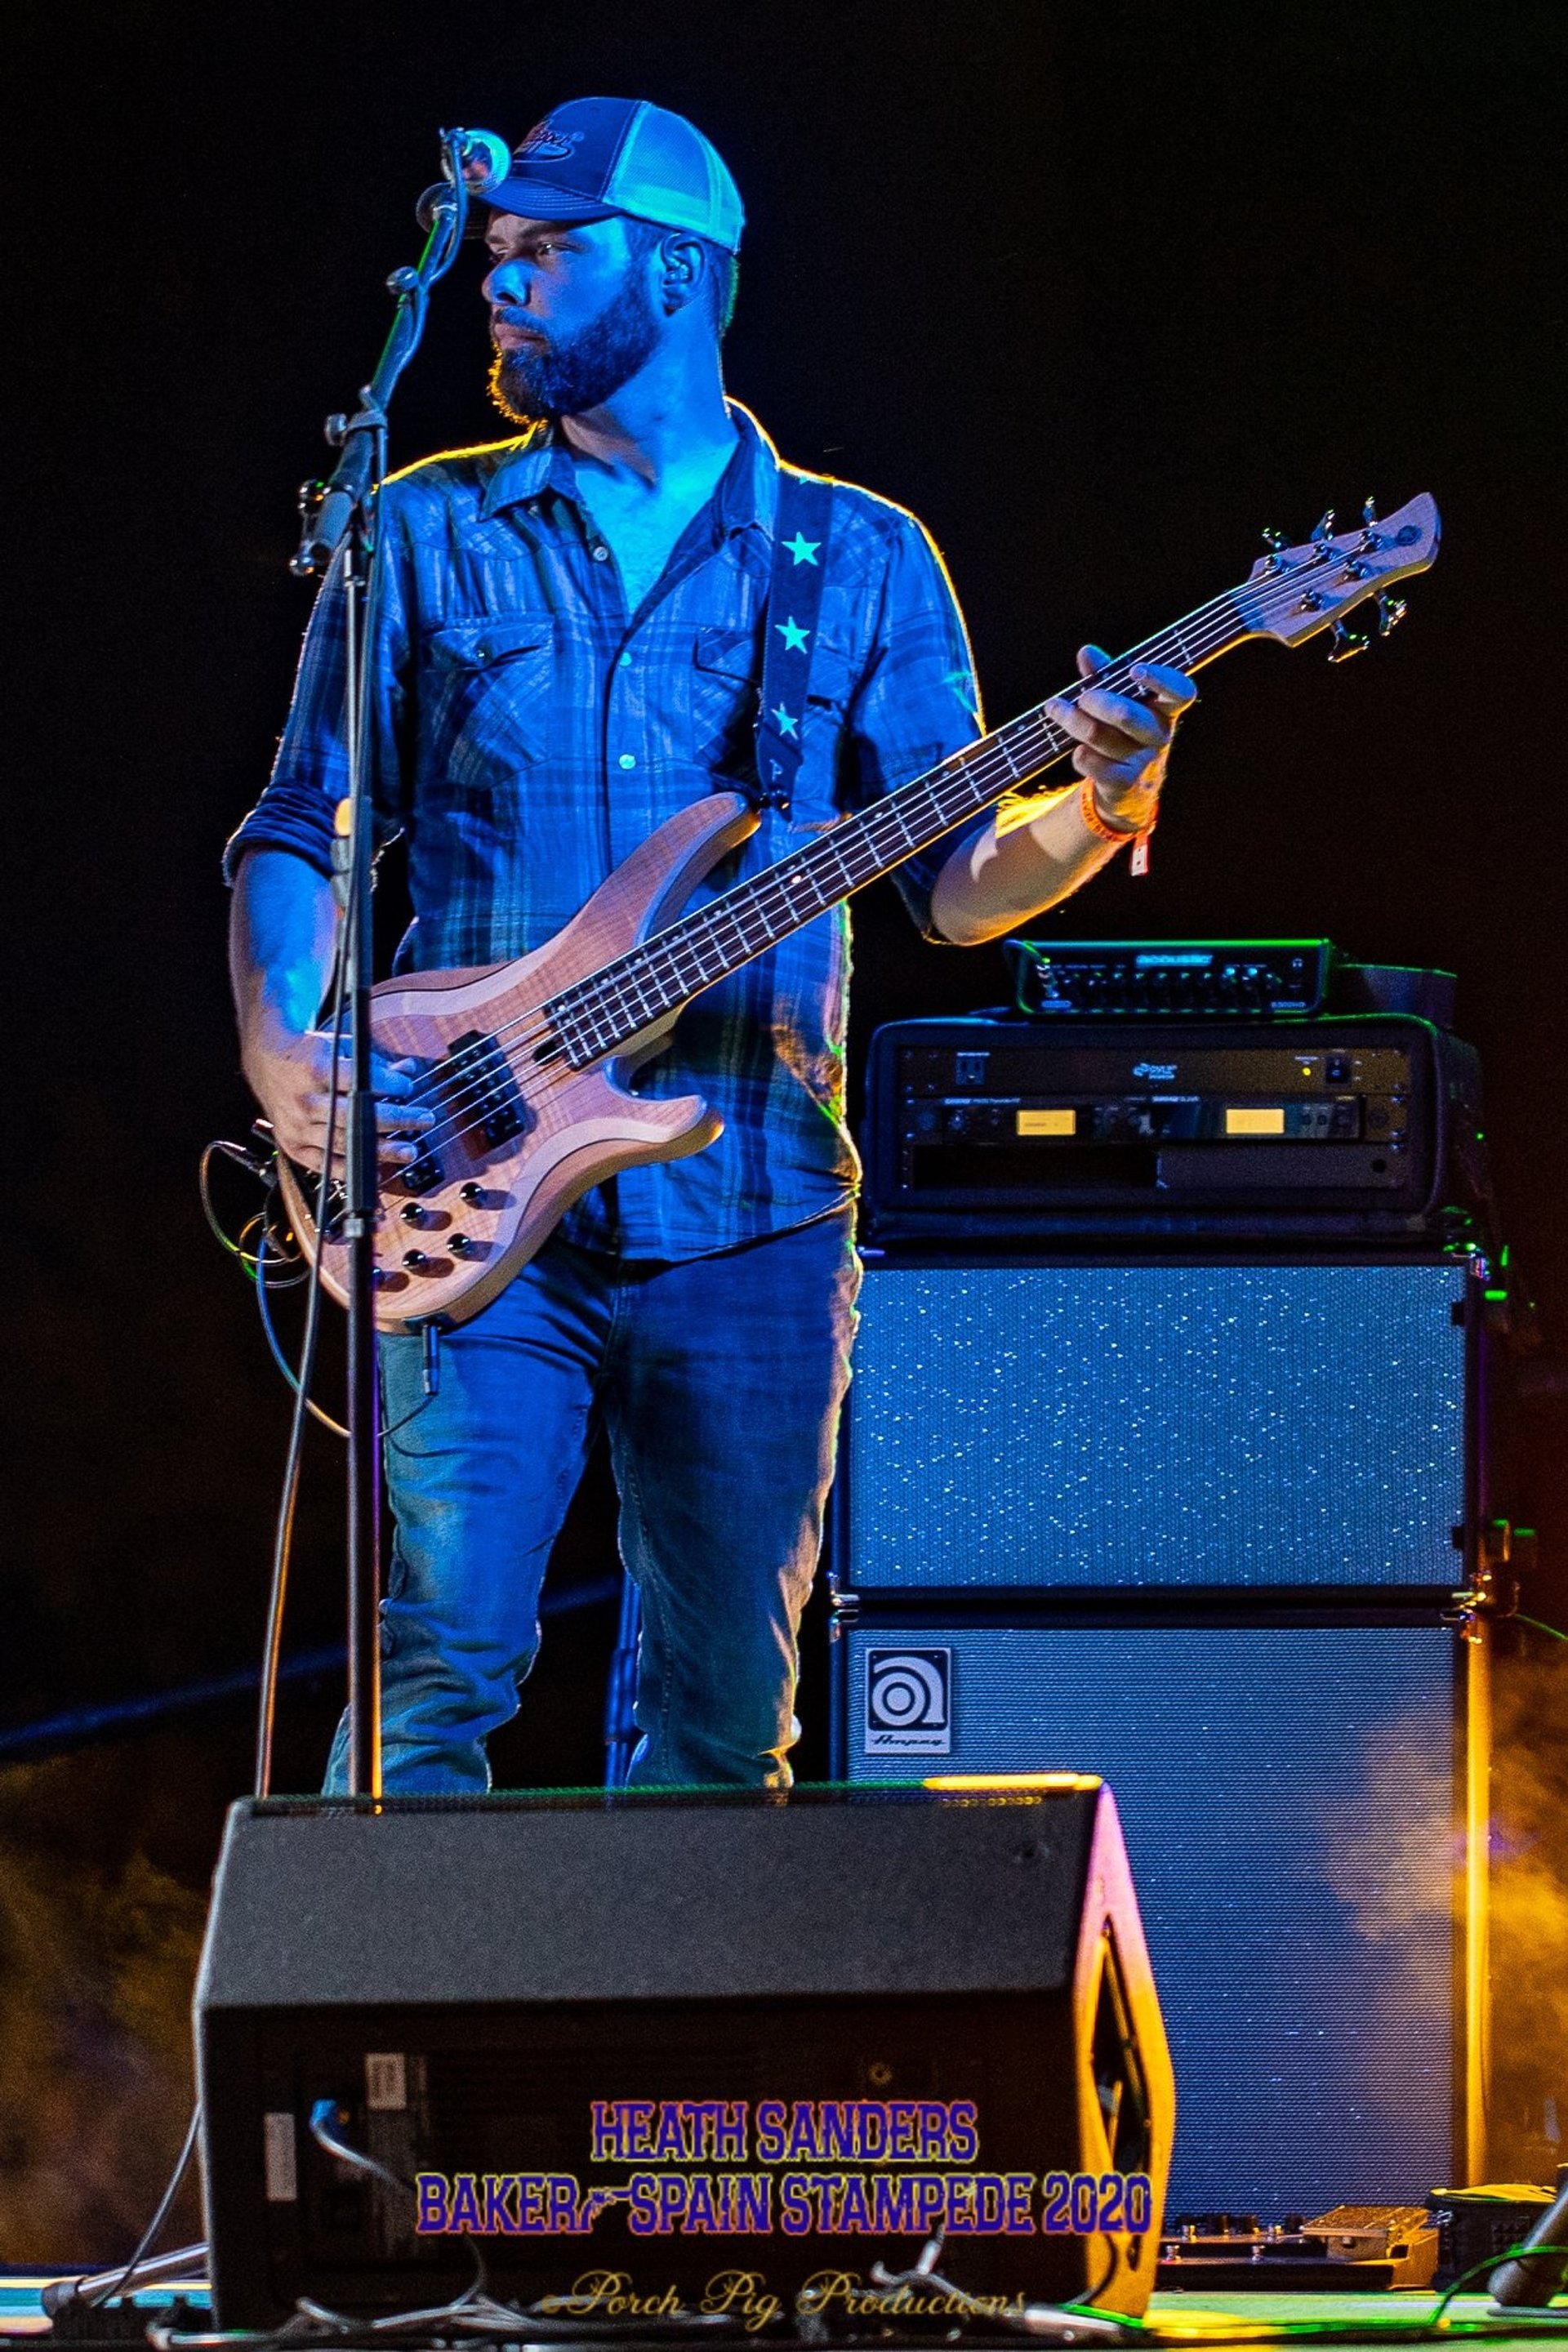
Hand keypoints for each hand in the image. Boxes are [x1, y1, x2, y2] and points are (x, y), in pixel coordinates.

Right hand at [243, 1023, 433, 1175]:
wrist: (267, 1060)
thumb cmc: (307, 1053)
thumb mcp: (341, 1046)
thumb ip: (375, 1063)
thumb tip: (408, 1072)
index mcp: (315, 1069)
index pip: (361, 1083)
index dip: (391, 1087)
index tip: (409, 1089)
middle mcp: (305, 1100)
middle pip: (357, 1116)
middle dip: (396, 1120)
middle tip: (422, 1119)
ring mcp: (297, 1125)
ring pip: (345, 1143)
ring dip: (381, 1149)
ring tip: (408, 1150)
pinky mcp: (292, 1144)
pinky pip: (324, 1164)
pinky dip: (351, 1169)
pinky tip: (375, 1169)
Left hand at [1046, 645, 1196, 832]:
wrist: (1128, 790)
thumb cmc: (1123, 733)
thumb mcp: (1120, 702)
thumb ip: (1106, 676)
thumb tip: (1087, 653)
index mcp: (1165, 710)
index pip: (1180, 692)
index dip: (1161, 679)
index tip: (1135, 669)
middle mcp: (1158, 735)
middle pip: (1125, 714)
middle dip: (1096, 701)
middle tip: (1081, 696)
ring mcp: (1142, 760)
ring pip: (1099, 736)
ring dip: (1072, 720)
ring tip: (1055, 708)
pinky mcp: (1122, 783)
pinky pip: (1091, 762)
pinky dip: (1079, 754)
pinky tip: (1077, 750)